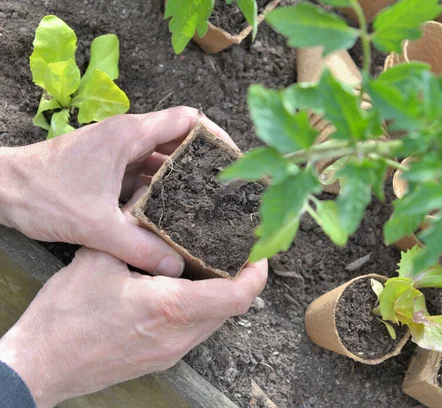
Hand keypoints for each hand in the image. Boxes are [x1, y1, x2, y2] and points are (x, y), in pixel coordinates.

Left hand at [0, 107, 235, 276]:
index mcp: (130, 135)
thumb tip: (177, 268)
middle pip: (179, 140)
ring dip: (182, 178)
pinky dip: (160, 188)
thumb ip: (139, 246)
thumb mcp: (95, 225)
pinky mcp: (107, 166)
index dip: (215, 136)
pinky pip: (144, 173)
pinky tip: (171, 212)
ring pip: (161, 159)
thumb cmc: (41, 194)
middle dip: (204, 163)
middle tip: (226, 190)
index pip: (188, 120)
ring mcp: (116, 151)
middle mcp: (127, 136)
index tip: (233, 160)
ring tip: (206, 203)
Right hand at [0, 248, 267, 407]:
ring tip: (209, 262)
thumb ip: (134, 227)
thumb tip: (153, 195)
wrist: (41, 364)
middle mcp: (180, 335)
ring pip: (214, 320)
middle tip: (235, 249)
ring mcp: (172, 352)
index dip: (257, 274)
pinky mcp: (162, 359)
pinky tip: (181, 286)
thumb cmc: (66, 316)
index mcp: (171, 308)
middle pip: (231, 307)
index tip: (259, 252)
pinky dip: (199, 306)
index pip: (238, 296)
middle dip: (239, 278)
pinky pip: (195, 330)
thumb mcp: (99, 258)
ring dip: (219, 292)